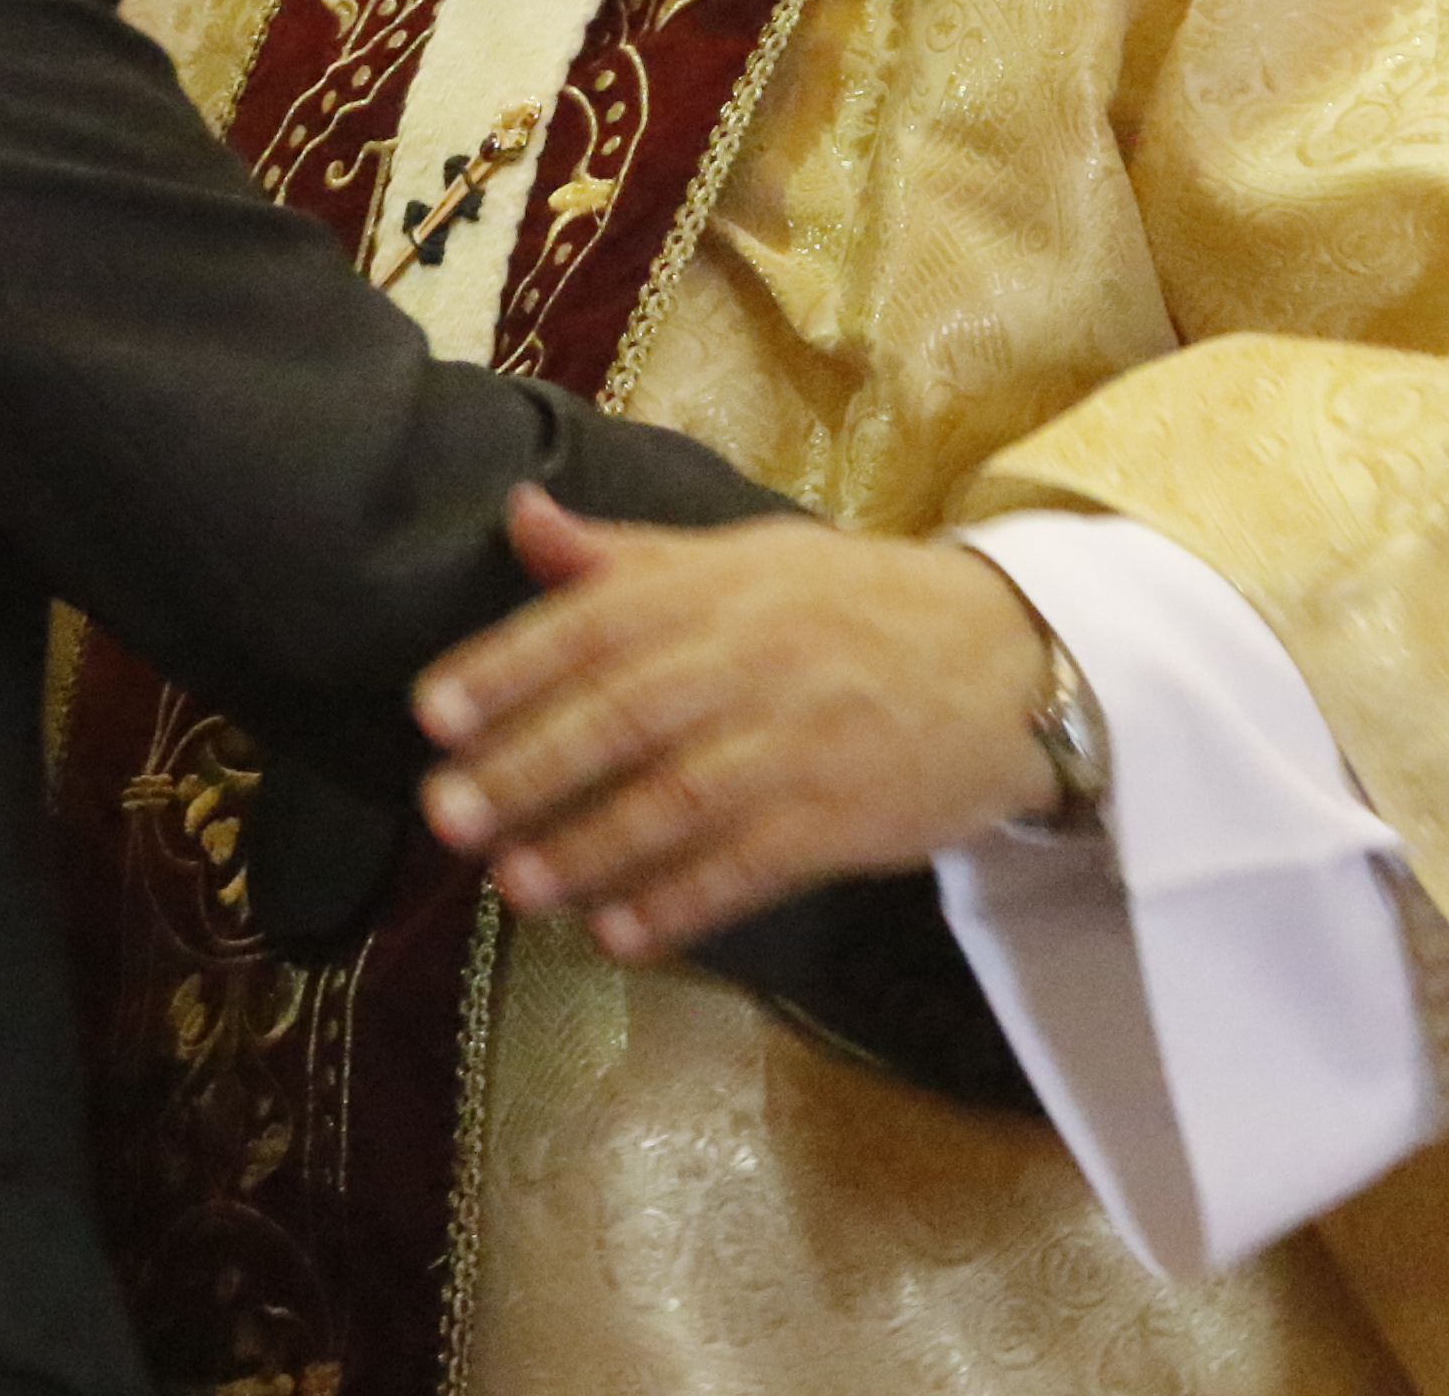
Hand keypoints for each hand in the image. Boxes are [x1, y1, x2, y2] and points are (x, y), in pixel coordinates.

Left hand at [411, 486, 1057, 960]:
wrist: (1016, 661)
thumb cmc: (861, 605)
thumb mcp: (751, 557)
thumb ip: (628, 557)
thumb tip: (518, 515)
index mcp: (723, 583)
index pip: (599, 620)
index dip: (510, 665)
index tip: (433, 712)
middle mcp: (756, 656)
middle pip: (627, 712)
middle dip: (529, 766)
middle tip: (445, 814)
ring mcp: (802, 742)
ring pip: (680, 798)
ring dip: (590, 846)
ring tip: (516, 885)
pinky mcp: (844, 820)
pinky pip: (750, 867)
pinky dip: (681, 902)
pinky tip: (618, 933)